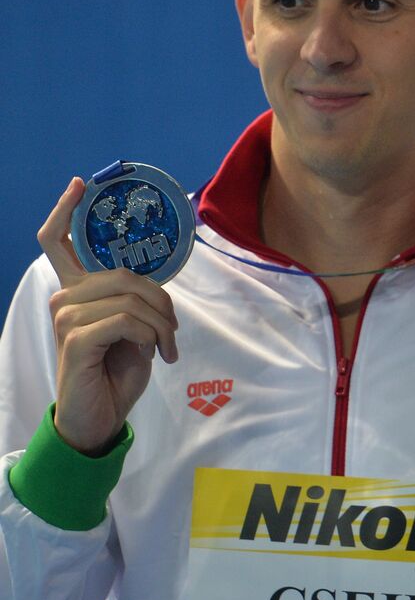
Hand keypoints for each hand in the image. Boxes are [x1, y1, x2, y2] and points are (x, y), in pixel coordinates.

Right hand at [37, 178, 179, 454]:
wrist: (101, 416)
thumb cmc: (117, 370)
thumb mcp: (134, 328)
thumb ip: (134, 299)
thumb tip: (152, 287)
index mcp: (77, 291)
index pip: (57, 242)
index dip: (66, 210)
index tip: (79, 183)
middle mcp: (65, 298)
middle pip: (124, 275)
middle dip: (162, 302)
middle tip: (173, 333)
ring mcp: (65, 318)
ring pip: (131, 298)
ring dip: (162, 324)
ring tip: (166, 348)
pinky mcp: (75, 339)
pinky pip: (128, 321)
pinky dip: (153, 336)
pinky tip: (158, 355)